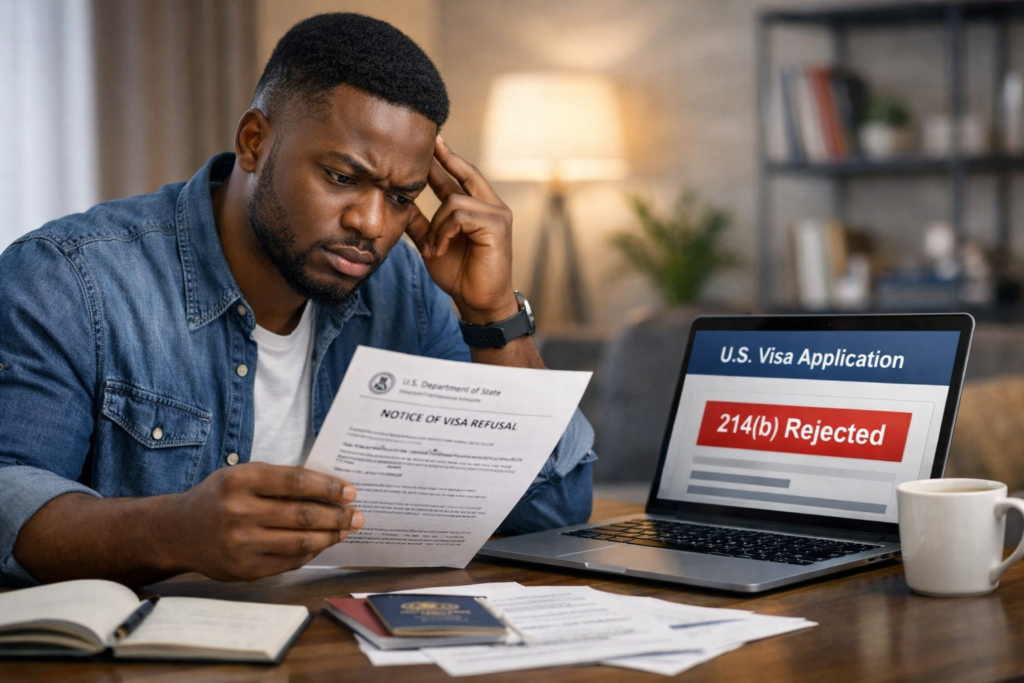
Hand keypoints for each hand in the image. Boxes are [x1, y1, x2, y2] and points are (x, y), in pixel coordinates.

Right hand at [166, 463, 362, 580]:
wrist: (177, 531)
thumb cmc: (218, 498)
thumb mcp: (241, 476)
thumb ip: (278, 480)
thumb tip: (329, 488)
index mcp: (240, 480)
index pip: (296, 481)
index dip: (328, 487)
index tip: (350, 491)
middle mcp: (239, 512)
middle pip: (304, 514)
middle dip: (338, 515)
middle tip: (357, 514)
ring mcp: (241, 543)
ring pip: (301, 541)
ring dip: (330, 536)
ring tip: (346, 529)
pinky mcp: (244, 568)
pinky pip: (289, 561)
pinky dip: (311, 552)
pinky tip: (322, 544)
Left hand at [405, 137, 518, 323]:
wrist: (478, 302)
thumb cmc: (460, 275)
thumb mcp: (432, 243)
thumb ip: (420, 223)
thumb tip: (400, 202)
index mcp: (478, 209)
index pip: (462, 176)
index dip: (447, 158)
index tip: (432, 141)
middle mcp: (492, 207)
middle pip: (466, 173)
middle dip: (446, 159)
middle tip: (430, 141)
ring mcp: (497, 215)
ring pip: (454, 201)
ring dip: (436, 227)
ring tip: (433, 248)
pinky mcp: (497, 226)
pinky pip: (460, 215)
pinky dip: (444, 232)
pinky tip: (440, 249)